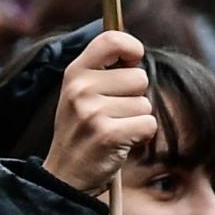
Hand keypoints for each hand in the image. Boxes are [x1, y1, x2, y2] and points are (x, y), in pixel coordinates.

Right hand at [43, 31, 155, 195]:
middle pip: (139, 77)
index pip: (111, 39)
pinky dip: (141, 135)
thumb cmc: (83, 129)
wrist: (65, 175)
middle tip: (112, 114)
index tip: (133, 61)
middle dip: (134, 97)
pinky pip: (149, 124)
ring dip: (136, 118)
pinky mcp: (108, 135)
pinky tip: (120, 143)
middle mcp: (81, 89)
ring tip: (112, 129)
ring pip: (145, 103)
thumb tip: (136, 52)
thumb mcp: (81, 93)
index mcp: (75, 73)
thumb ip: (105, 70)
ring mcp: (93, 112)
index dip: (131, 47)